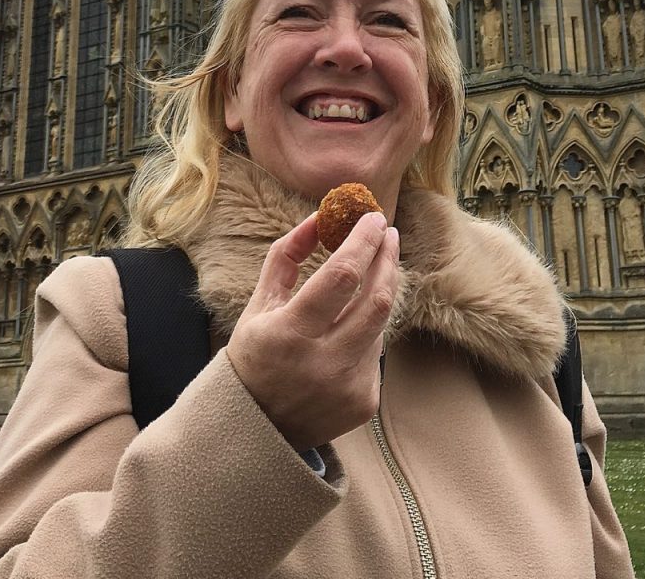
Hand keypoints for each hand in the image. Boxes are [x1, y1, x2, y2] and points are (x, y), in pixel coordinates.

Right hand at [226, 211, 398, 452]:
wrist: (256, 427)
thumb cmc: (256, 354)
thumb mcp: (259, 303)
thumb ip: (287, 255)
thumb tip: (319, 217)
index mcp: (289, 334)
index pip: (341, 277)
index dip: (362, 243)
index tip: (374, 218)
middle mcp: (323, 363)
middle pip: (376, 300)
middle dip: (387, 259)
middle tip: (388, 234)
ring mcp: (348, 386)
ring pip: (380, 323)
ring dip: (379, 292)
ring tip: (372, 272)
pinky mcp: (364, 402)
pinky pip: (376, 352)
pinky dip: (368, 331)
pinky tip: (351, 327)